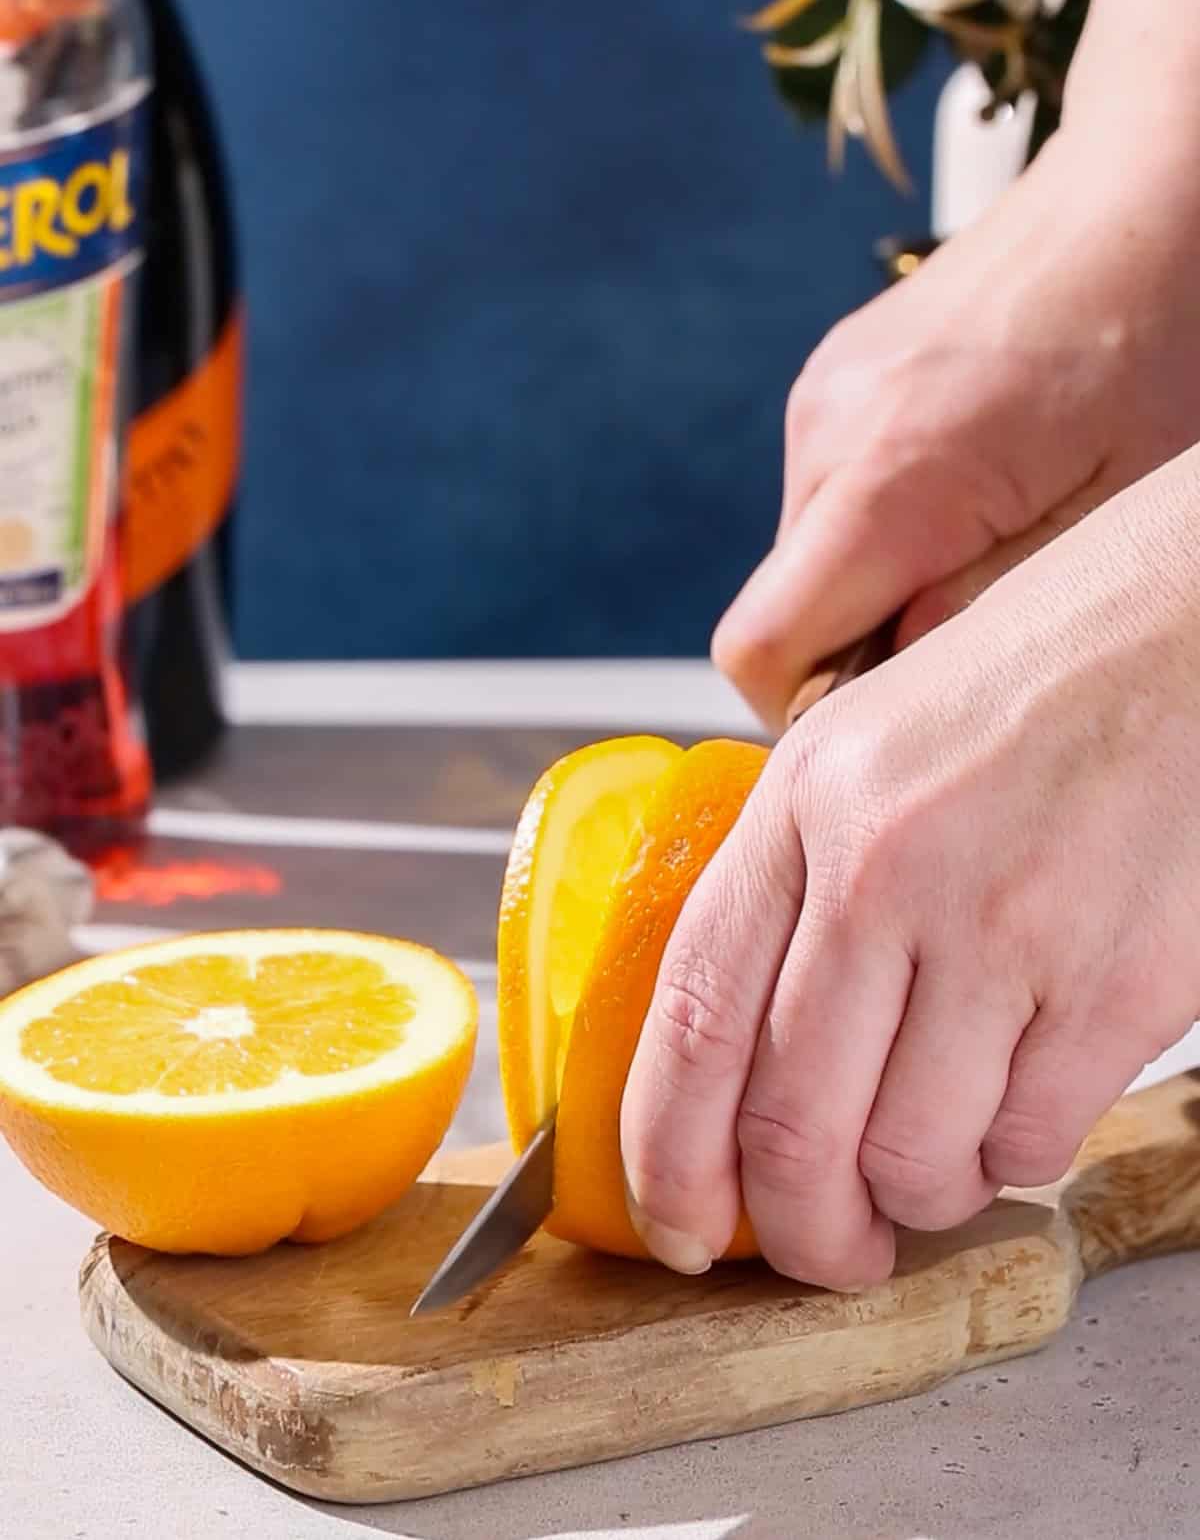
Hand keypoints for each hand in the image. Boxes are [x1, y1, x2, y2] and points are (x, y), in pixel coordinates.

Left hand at [622, 448, 1199, 1287]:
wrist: (1181, 637)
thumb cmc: (1025, 687)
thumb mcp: (862, 742)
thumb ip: (792, 875)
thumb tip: (739, 1046)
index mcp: (804, 804)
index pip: (693, 1017)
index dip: (667, 1154)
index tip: (675, 1223)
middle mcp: (886, 870)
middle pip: (793, 1124)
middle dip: (799, 1229)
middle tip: (824, 1252)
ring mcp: (1006, 929)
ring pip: (914, 1160)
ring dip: (916, 1196)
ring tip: (937, 1157)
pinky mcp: (1118, 982)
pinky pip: (1032, 1143)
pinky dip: (1014, 1159)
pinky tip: (1021, 1100)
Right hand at [713, 120, 1199, 730]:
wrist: (1157, 186)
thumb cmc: (1165, 336)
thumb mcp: (1112, 518)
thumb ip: (989, 616)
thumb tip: (901, 694)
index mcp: (890, 475)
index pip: (762, 655)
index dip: (820, 718)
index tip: (912, 723)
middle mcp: (829, 430)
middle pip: (784, 614)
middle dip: (870, 651)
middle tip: (994, 636)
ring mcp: (825, 395)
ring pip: (810, 558)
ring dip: (887, 582)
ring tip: (1007, 540)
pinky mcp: (840, 377)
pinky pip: (834, 495)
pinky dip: (891, 524)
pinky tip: (989, 487)